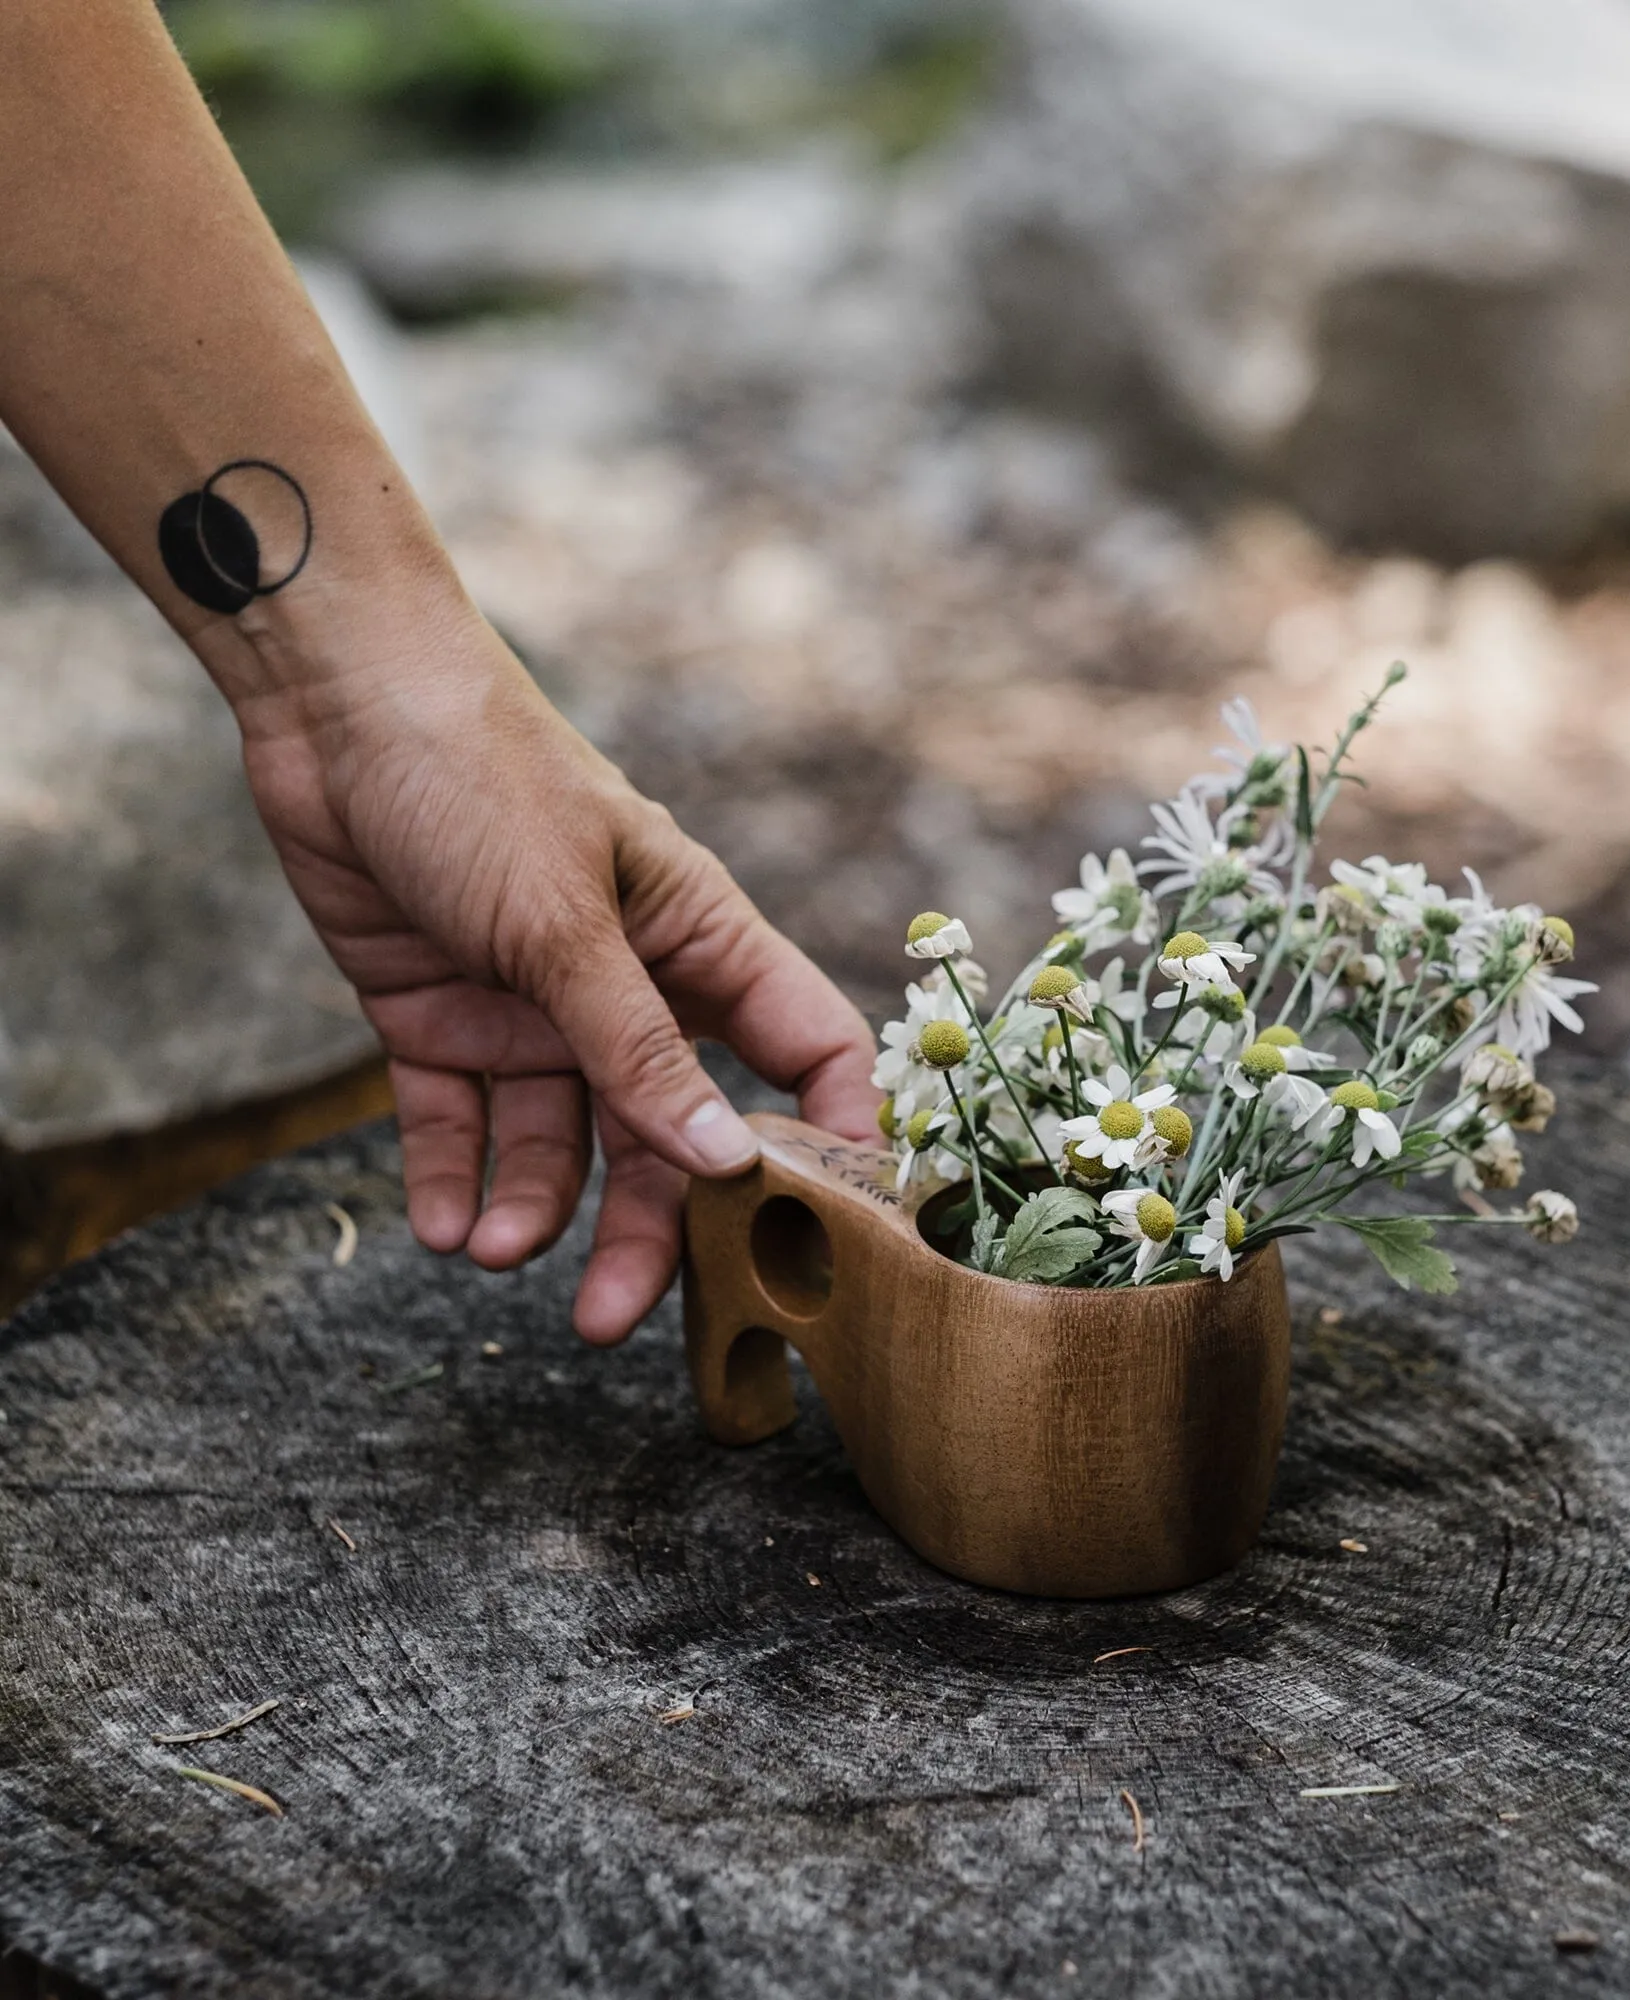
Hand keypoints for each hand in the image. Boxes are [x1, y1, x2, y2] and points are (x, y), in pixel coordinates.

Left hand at [229, 604, 879, 1343]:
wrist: (333, 704)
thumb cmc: (483, 777)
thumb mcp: (566, 924)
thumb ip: (642, 1052)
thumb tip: (729, 1164)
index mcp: (698, 941)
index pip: (803, 1048)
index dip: (828, 1134)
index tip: (830, 1232)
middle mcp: (628, 988)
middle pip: (666, 1133)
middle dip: (644, 1226)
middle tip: (611, 1320)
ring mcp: (535, 1010)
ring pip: (561, 1144)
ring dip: (533, 1211)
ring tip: (490, 1255)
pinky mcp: (444, 1020)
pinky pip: (460, 1124)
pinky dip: (453, 1179)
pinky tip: (443, 1227)